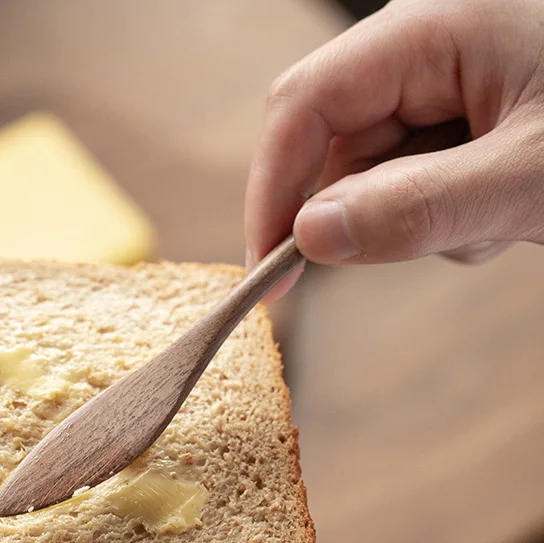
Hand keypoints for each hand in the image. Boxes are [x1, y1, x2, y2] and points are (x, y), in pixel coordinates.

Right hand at [246, 0, 543, 279]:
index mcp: (430, 27)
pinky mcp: (466, 116)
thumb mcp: (533, 175)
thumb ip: (419, 208)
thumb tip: (309, 238)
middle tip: (434, 241)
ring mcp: (446, 82)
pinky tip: (508, 207)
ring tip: (505, 216)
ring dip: (421, 217)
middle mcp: (425, 47)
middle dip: (368, 212)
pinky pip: (417, 177)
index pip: (303, 107)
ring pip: (376, 172)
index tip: (267, 273)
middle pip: (336, 144)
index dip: (271, 191)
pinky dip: (449, 213)